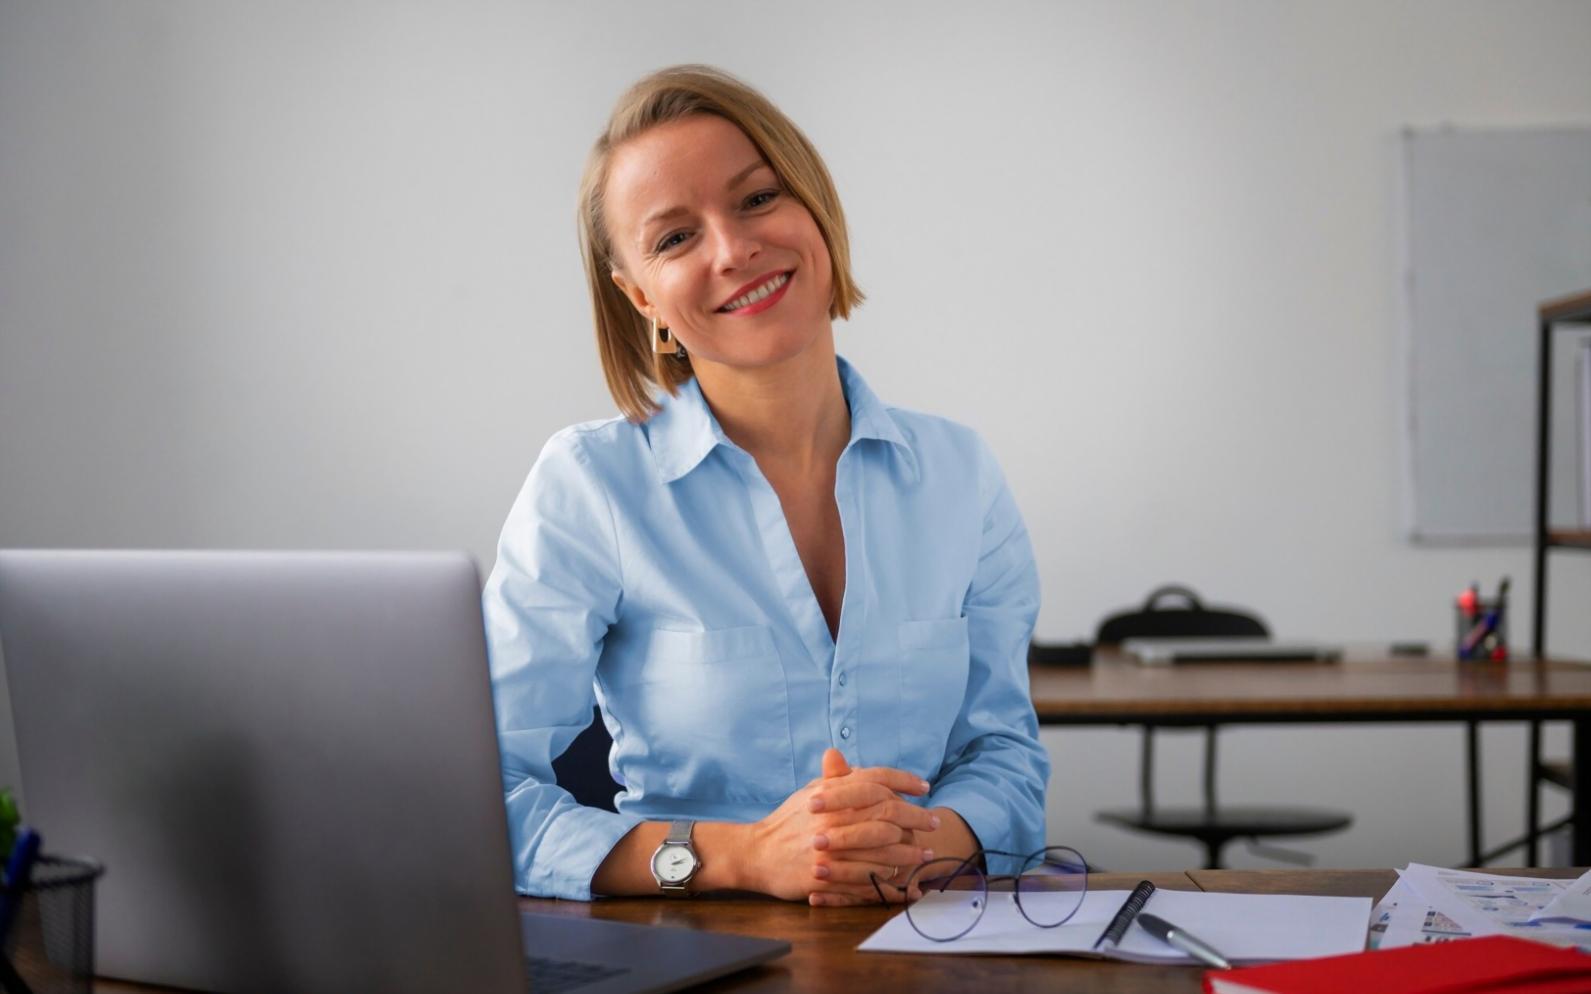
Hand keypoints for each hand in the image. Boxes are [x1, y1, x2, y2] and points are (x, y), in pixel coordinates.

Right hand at [744, 749, 936, 902]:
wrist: (757, 853)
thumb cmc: (787, 822)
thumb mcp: (809, 792)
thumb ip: (833, 778)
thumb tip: (848, 758)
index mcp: (829, 793)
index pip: (875, 778)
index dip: (904, 780)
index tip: (924, 786)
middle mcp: (832, 817)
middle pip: (887, 812)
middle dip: (916, 817)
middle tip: (934, 823)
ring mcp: (830, 847)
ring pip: (882, 848)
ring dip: (908, 852)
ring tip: (924, 854)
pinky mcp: (827, 875)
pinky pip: (867, 878)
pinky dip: (888, 879)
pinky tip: (902, 878)